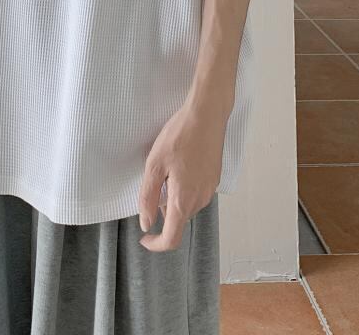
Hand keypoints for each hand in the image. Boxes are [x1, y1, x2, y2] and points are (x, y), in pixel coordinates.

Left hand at [137, 100, 225, 251]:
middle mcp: (200, 200)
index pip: (172, 238)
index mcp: (183, 200)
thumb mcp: (154, 164)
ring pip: (187, 206)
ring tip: (166, 168)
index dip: (156, 244)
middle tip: (152, 182)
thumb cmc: (179, 136)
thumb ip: (148, 197)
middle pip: (178, 220)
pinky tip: (179, 164)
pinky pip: (196, 193)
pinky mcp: (214, 178)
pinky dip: (183, 189)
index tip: (144, 238)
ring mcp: (210, 189)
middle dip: (161, 211)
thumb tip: (146, 223)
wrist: (207, 115)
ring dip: (172, 197)